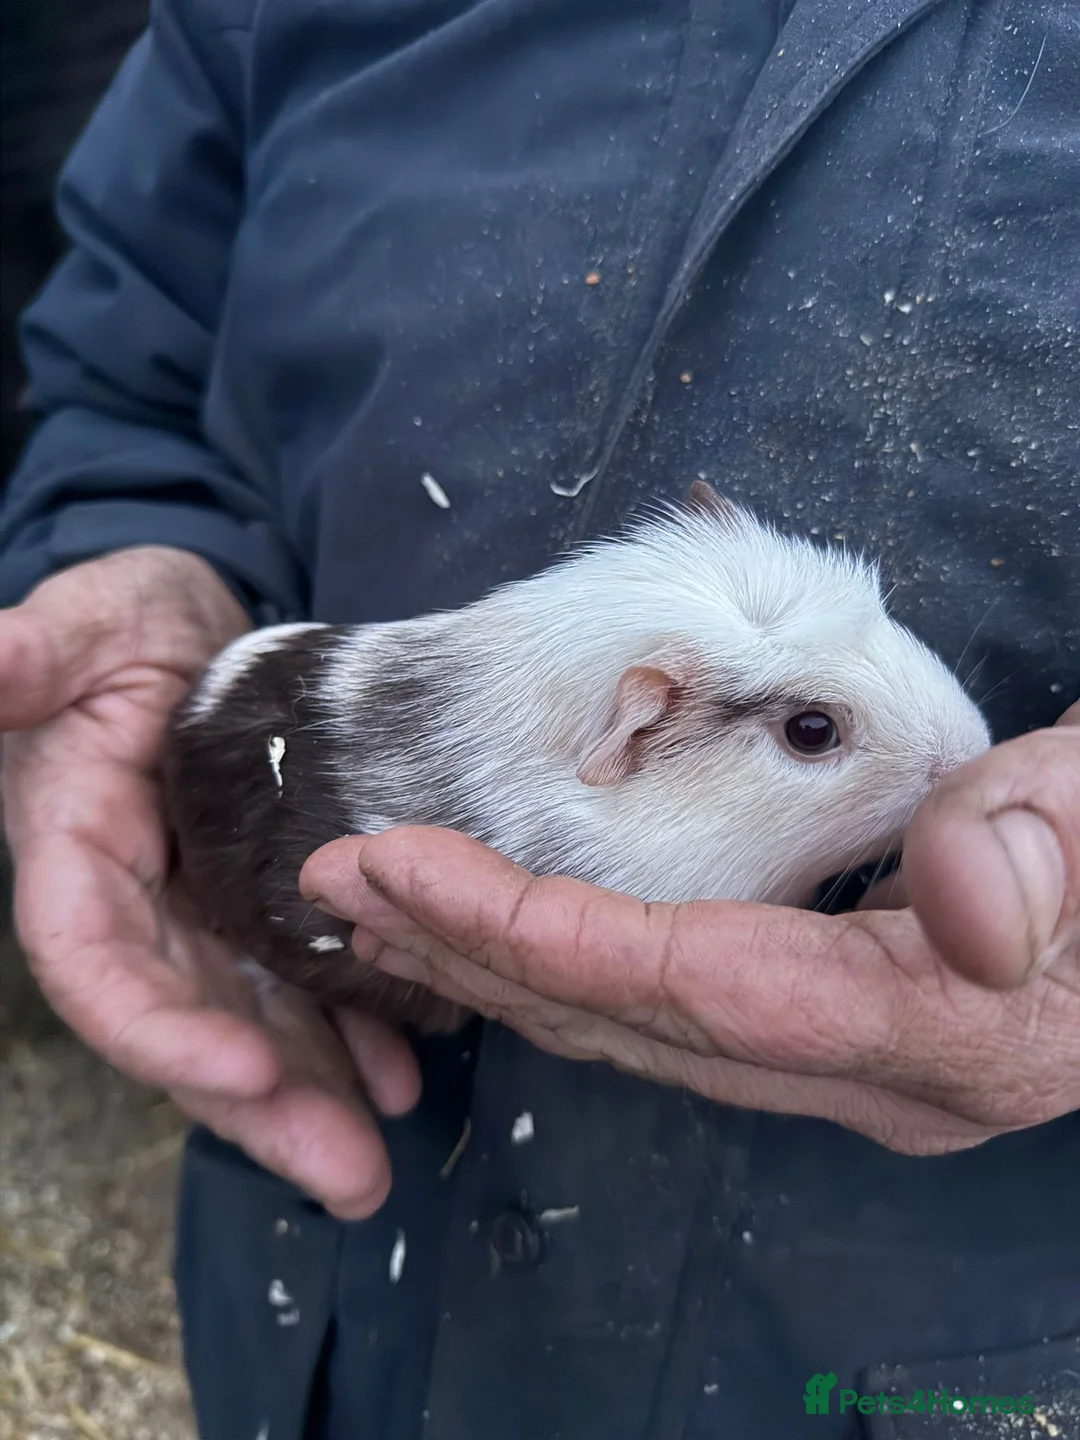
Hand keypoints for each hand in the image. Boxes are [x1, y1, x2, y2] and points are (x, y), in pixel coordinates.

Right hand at [1, 547, 418, 1216]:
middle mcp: (136, 906)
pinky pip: (300, 986)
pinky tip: (400, 1073)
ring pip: (248, 1026)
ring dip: (311, 1099)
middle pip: (185, 1026)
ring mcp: (200, 917)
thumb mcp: (87, 623)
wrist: (192, 628)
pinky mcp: (257, 909)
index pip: (96, 962)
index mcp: (76, 849)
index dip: (160, 1027)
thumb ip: (34, 655)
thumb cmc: (127, 618)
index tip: (245, 1072)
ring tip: (375, 1163)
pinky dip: (350, 1035)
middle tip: (348, 1177)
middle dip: (260, 1107)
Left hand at [299, 702, 1078, 1154]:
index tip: (400, 867)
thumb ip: (1045, 849)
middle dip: (468, 950)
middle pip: (625, 1027)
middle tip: (336, 880)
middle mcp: (861, 1078)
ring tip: (378, 910)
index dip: (534, 931)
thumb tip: (963, 908)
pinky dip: (561, 970)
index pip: (684, 986)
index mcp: (926, 1032)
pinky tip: (495, 935)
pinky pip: (661, 1018)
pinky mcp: (828, 1037)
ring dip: (494, 967)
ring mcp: (839, 1069)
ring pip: (628, 1034)